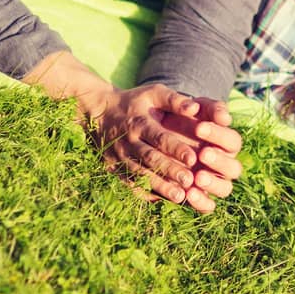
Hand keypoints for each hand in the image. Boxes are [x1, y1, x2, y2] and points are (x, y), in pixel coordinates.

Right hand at [87, 83, 242, 212]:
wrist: (98, 110)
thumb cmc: (134, 101)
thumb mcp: (153, 92)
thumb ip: (175, 100)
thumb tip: (196, 107)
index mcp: (139, 123)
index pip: (160, 138)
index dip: (176, 149)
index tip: (193, 159)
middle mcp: (128, 141)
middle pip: (150, 159)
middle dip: (170, 171)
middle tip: (189, 182)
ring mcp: (118, 156)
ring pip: (140, 174)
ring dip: (159, 186)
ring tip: (179, 197)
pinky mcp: (112, 167)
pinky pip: (127, 183)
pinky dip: (142, 193)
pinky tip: (159, 201)